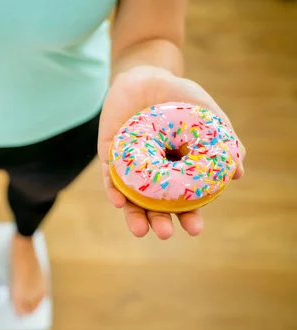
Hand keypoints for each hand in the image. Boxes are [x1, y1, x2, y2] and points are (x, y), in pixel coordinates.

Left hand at [97, 65, 245, 238]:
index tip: (196, 229)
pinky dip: (114, 190)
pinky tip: (119, 201)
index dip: (189, 216)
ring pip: (131, 197)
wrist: (147, 75)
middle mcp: (153, 173)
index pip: (183, 201)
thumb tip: (239, 171)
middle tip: (166, 234)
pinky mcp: (109, 155)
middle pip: (155, 205)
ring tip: (141, 230)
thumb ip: (223, 140)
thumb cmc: (180, 98)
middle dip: (160, 222)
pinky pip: (110, 177)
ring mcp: (130, 166)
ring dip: (135, 215)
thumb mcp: (207, 116)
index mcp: (177, 171)